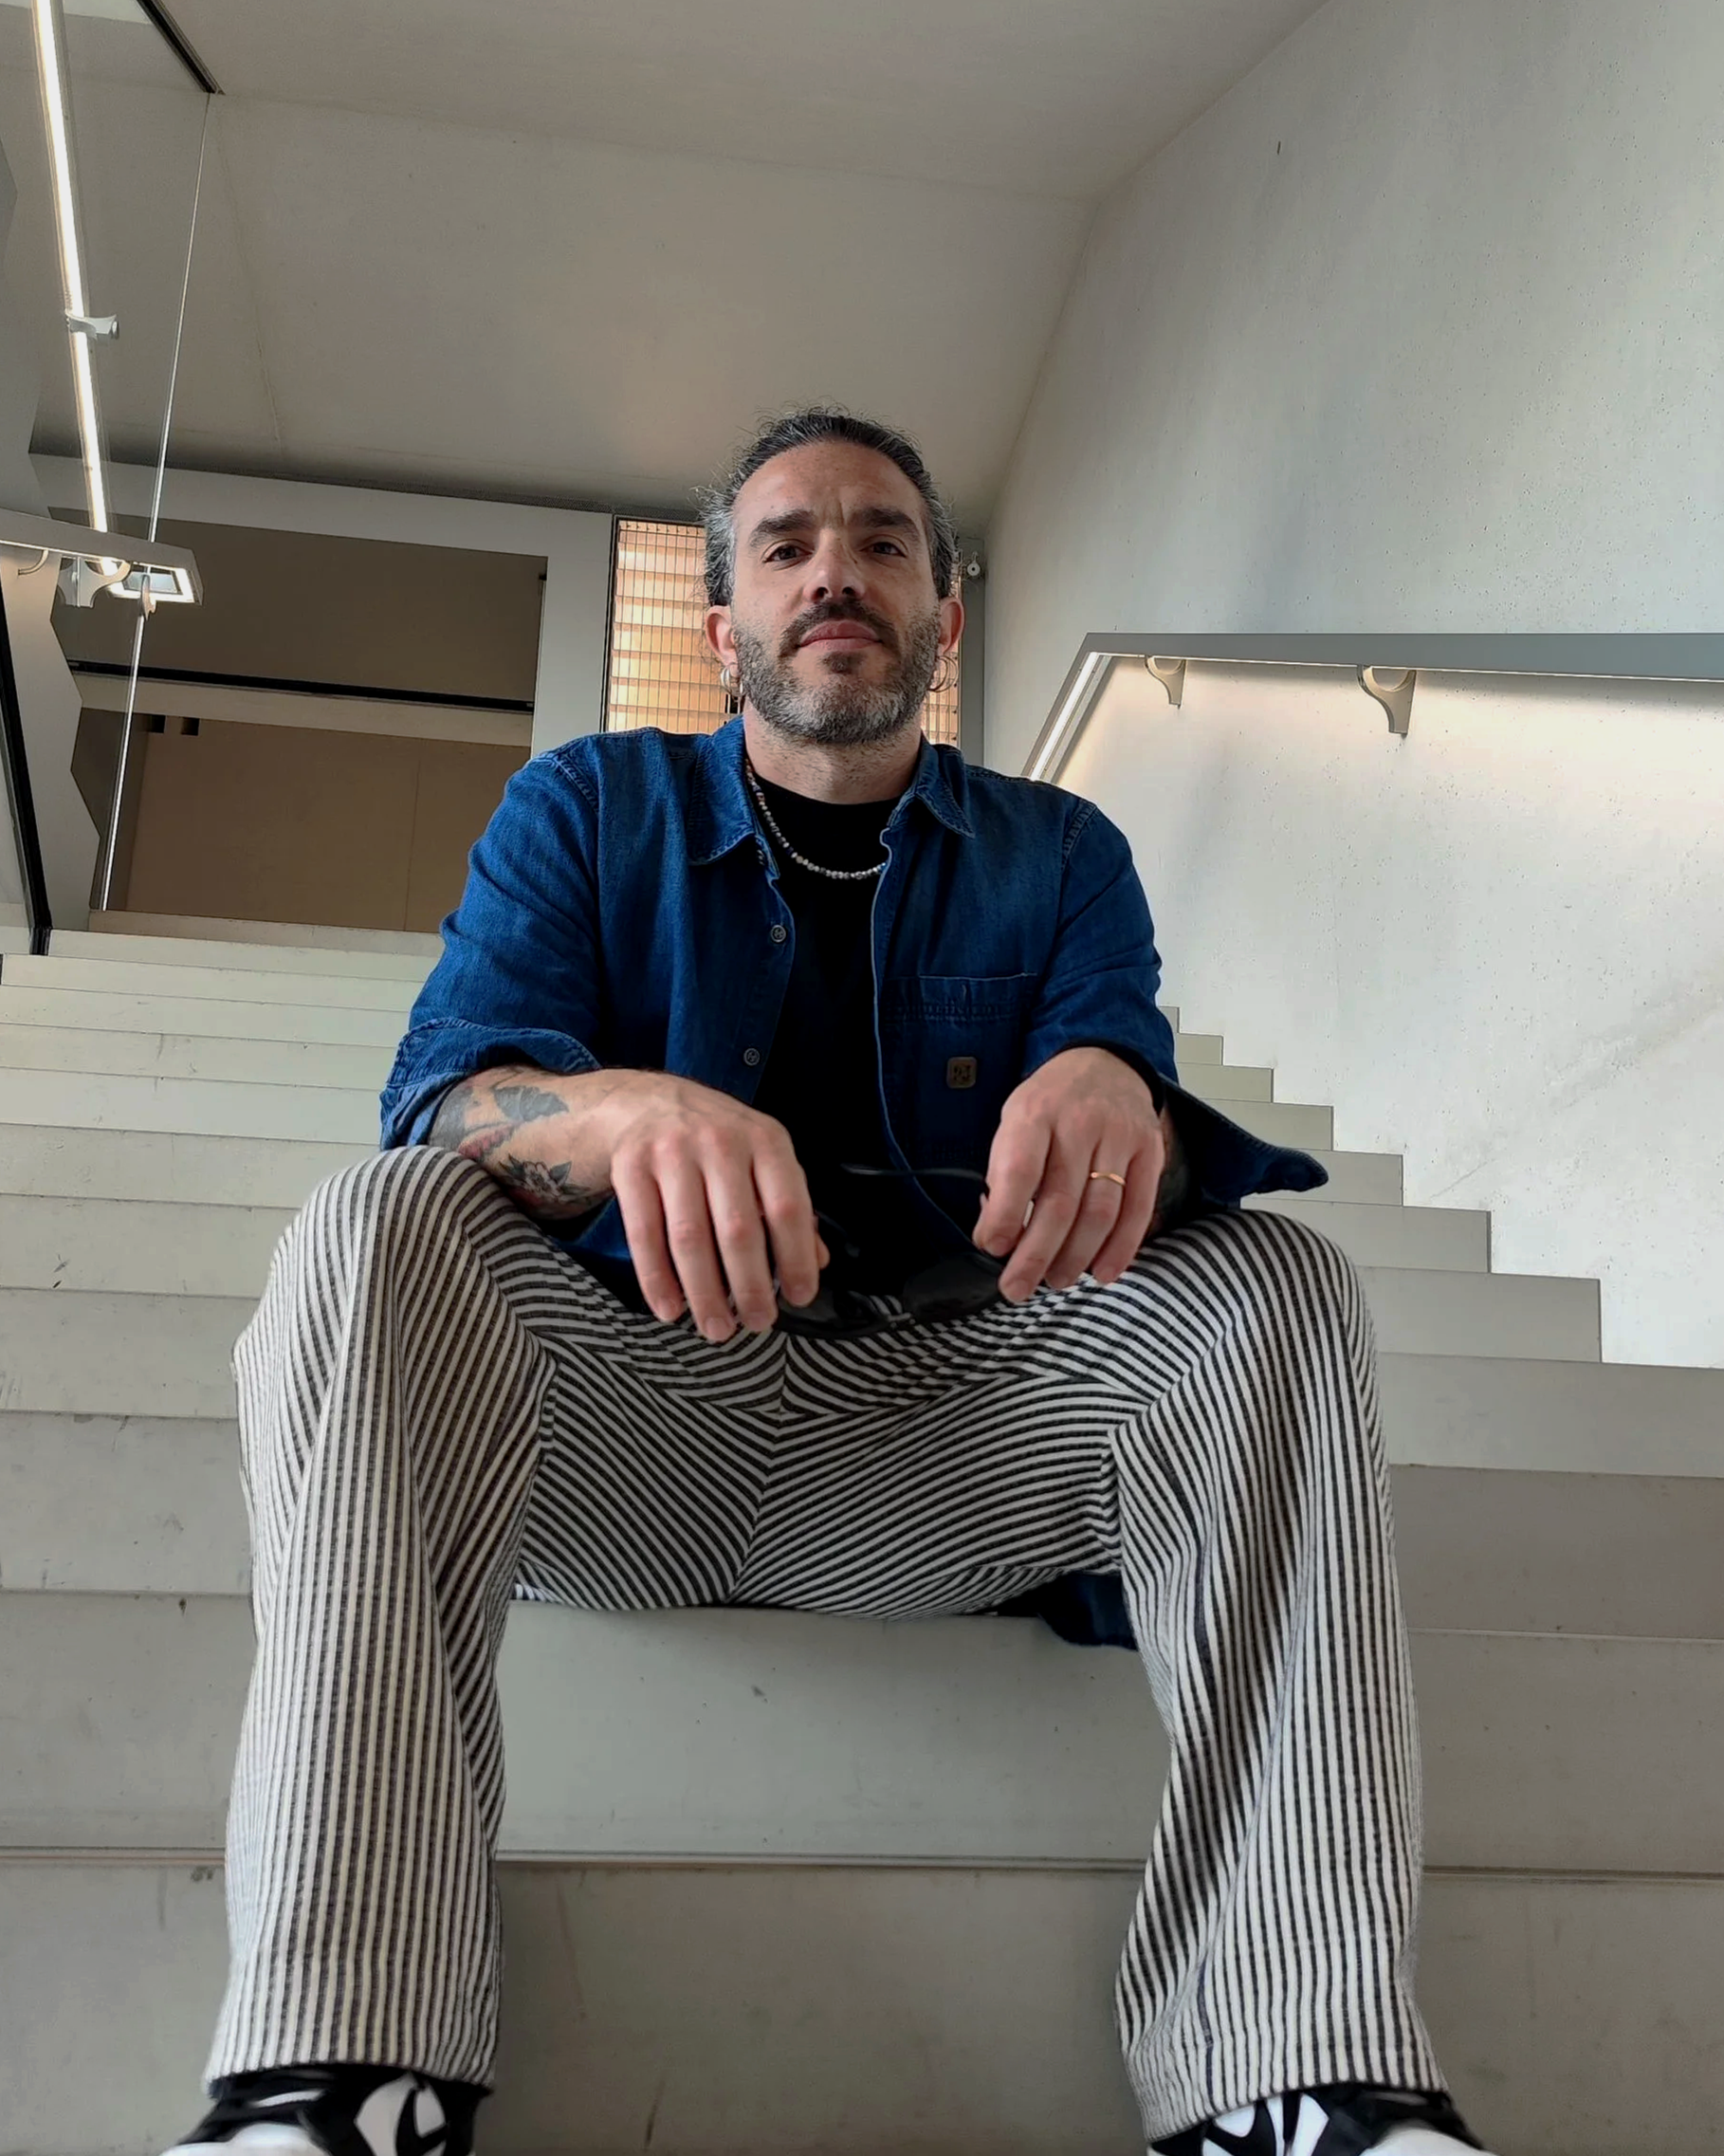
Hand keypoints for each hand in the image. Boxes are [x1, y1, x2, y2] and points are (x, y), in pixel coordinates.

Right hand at [429, 1065, 825, 1338]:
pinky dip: (657, 1279)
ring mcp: (671, 1152)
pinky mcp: (630, 1167)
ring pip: (690, 1237)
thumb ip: (791, 1207)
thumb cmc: (718, 1142)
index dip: (796, 1258)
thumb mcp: (763, 1158)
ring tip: (717, 1328)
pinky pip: (644, 1234)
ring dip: (705, 1293)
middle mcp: (720, 1142)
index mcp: (765, 1140)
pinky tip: (670, 1309)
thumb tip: (819, 1262)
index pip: (788, 1206)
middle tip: (758, 1323)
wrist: (647, 1102)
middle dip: (751, 1287)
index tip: (799, 1296)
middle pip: (738, 1229)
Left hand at [973, 1047, 1174, 1302]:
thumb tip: (998, 1234)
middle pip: (1060, 1202)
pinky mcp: (1150, 1152)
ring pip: (1100, 1211)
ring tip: (1056, 1281)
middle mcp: (1080, 1124)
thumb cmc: (1050, 1104)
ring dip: (1076, 1257)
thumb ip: (1005, 1172)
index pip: (1020, 1170)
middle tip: (1017, 1289)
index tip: (992, 1249)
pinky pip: (1139, 1209)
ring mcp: (1120, 1137)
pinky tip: (1103, 1273)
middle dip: (1036, 1254)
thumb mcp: (1014, 1120)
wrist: (1105, 1063)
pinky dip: (1121, 1248)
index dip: (1004, 1215)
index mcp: (1035, 1114)